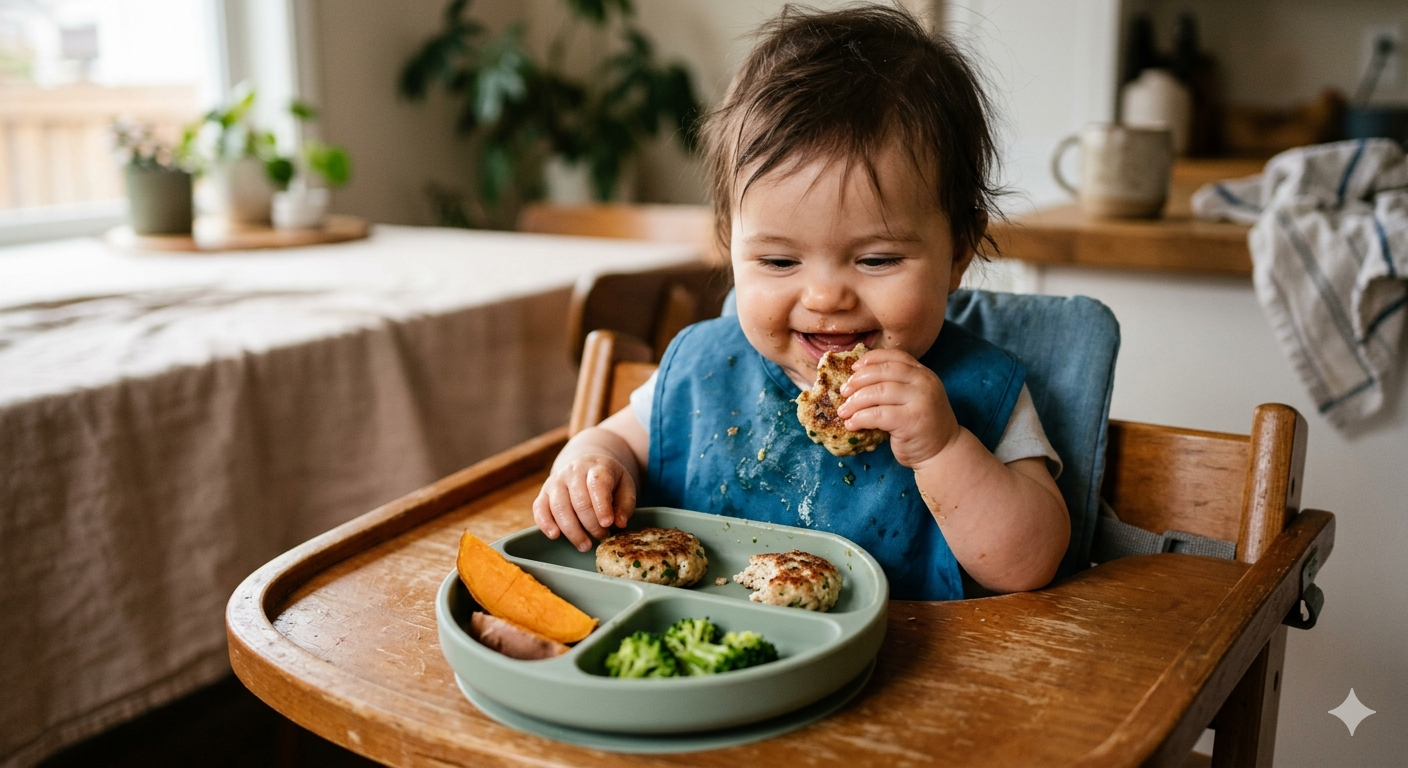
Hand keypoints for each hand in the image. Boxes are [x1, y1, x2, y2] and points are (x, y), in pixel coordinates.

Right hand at [532, 454, 635, 551]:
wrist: (587, 466)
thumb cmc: (608, 480)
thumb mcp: (625, 486)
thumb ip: (625, 505)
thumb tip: (619, 523)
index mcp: (596, 467)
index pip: (597, 484)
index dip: (602, 506)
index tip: (608, 524)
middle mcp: (573, 471)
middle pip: (579, 500)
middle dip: (591, 524)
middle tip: (602, 537)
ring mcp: (556, 481)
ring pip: (559, 507)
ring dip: (572, 530)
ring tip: (585, 545)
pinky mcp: (544, 493)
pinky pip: (539, 508)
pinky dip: (545, 523)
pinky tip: (555, 536)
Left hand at [837, 349, 960, 467]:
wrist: (943, 452)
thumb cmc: (921, 426)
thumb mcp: (914, 398)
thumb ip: (896, 386)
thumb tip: (857, 379)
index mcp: (924, 374)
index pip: (895, 357)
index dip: (871, 359)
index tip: (854, 368)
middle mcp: (924, 383)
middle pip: (883, 372)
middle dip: (858, 381)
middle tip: (844, 392)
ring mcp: (920, 401)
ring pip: (878, 392)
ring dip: (855, 402)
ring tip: (843, 411)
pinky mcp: (911, 420)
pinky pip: (878, 415)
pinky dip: (860, 418)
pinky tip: (852, 425)